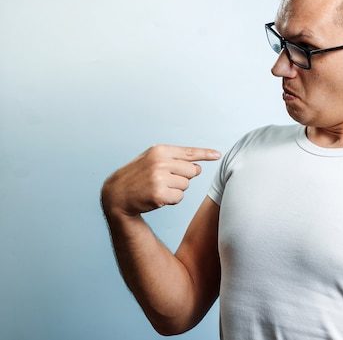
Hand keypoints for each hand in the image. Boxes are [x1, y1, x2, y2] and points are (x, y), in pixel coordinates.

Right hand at [101, 145, 221, 217]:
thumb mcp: (152, 159)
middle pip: (192, 171)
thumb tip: (198, 168)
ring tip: (158, 187)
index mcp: (159, 150)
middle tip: (165, 180)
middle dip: (184, 177)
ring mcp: (160, 179)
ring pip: (186, 186)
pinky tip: (157, 196)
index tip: (217, 155)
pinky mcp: (159, 195)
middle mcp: (161, 163)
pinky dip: (172, 200)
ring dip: (176, 189)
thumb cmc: (137, 176)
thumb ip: (175, 160)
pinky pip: (179, 198)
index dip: (205, 154)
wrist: (117, 194)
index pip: (189, 152)